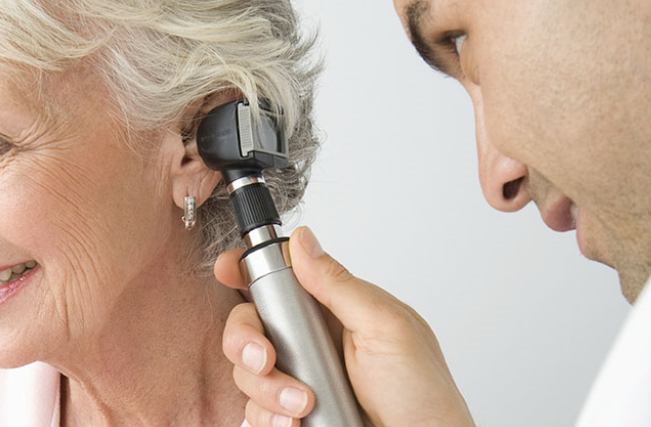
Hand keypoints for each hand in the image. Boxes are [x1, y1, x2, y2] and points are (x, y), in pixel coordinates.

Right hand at [215, 227, 475, 426]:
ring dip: (267, 389)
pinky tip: (294, 423)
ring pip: (246, 371)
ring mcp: (298, 379)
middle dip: (245, 340)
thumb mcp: (385, 327)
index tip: (228, 272)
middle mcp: (309, 342)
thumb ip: (339, 285)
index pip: (279, 278)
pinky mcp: (290, 415)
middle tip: (266, 359)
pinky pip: (254, 412)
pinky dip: (268, 418)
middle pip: (248, 324)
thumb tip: (304, 241)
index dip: (246, 271)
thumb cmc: (422, 394)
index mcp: (333, 309)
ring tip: (303, 405)